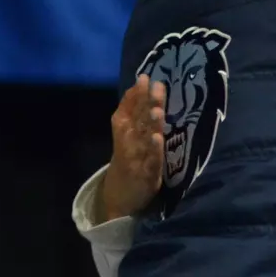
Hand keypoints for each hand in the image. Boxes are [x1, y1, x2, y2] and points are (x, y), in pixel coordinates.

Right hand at [100, 75, 165, 220]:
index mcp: (123, 134)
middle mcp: (127, 144)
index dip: (135, 95)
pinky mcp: (146, 175)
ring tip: (157, 109)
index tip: (143, 77)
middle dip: (145, 103)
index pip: (128, 110)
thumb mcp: (127, 139)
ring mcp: (136, 160)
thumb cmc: (127, 162)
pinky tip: (158, 139)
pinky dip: (153, 151)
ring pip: (143, 139)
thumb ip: (133, 116)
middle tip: (153, 84)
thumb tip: (139, 89)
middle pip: (137, 121)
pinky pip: (150, 162)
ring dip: (149, 124)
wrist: (118, 199)